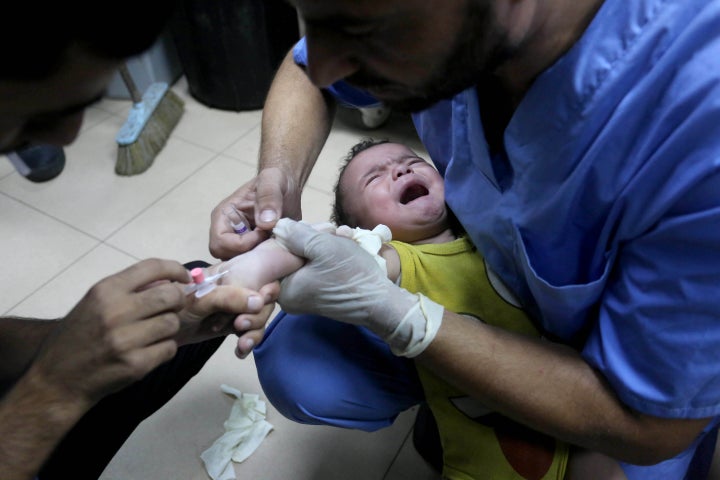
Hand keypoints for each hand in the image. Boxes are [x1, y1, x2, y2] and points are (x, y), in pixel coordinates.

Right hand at [28, 259, 191, 408]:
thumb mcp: (95, 303)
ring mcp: (125, 340)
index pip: (152, 267)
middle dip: (178, 301)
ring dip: (170, 328)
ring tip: (155, 333)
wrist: (56, 379)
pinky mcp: (135, 365)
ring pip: (173, 323)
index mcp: (105, 291)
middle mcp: (115, 312)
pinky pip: (169, 348)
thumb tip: (171, 282)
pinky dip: (165, 349)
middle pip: (170, 295)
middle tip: (172, 308)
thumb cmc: (79, 336)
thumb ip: (128, 290)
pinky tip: (150, 350)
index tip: (184, 278)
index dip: (176, 269)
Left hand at [174, 281, 279, 357]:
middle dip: (258, 315)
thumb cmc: (174, 305)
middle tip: (240, 325)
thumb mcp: (200, 298)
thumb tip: (259, 302)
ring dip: (254, 331)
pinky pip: (249, 334)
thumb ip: (228, 298)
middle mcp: (238, 289)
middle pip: (264, 301)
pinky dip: (248, 343)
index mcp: (231, 274)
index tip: (263, 298)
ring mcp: (236, 308)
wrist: (157, 330)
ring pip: (259, 319)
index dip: (268, 289)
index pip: (262, 277)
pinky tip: (241, 351)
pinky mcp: (232, 326)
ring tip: (242, 343)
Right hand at [209, 167, 301, 259]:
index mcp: (224, 216)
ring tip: (274, 246)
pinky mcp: (253, 249)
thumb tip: (265, 223)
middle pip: (227, 257)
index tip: (263, 233)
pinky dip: (266, 262)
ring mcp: (240, 242)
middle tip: (269, 242)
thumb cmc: (276, 181)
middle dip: (250, 254)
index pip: (220, 242)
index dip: (242, 244)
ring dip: (258, 260)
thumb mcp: (273, 182)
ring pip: (240, 264)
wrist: (288, 187)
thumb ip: (269, 197)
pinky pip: (254, 265)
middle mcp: (228, 232)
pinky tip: (278, 250)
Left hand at [273, 219, 443, 356]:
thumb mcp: (322, 247)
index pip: (275, 252)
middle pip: (292, 254)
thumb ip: (295, 234)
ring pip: (306, 258)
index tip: (317, 229)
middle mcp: (289, 296)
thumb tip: (276, 226)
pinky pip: (316, 268)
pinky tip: (345, 245)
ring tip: (344, 236)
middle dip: (313, 237)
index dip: (295, 233)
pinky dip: (329, 255)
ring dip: (325, 243)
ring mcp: (304, 296)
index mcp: (284, 288)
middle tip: (334, 231)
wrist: (380, 302)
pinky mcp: (318, 294)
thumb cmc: (351, 274)